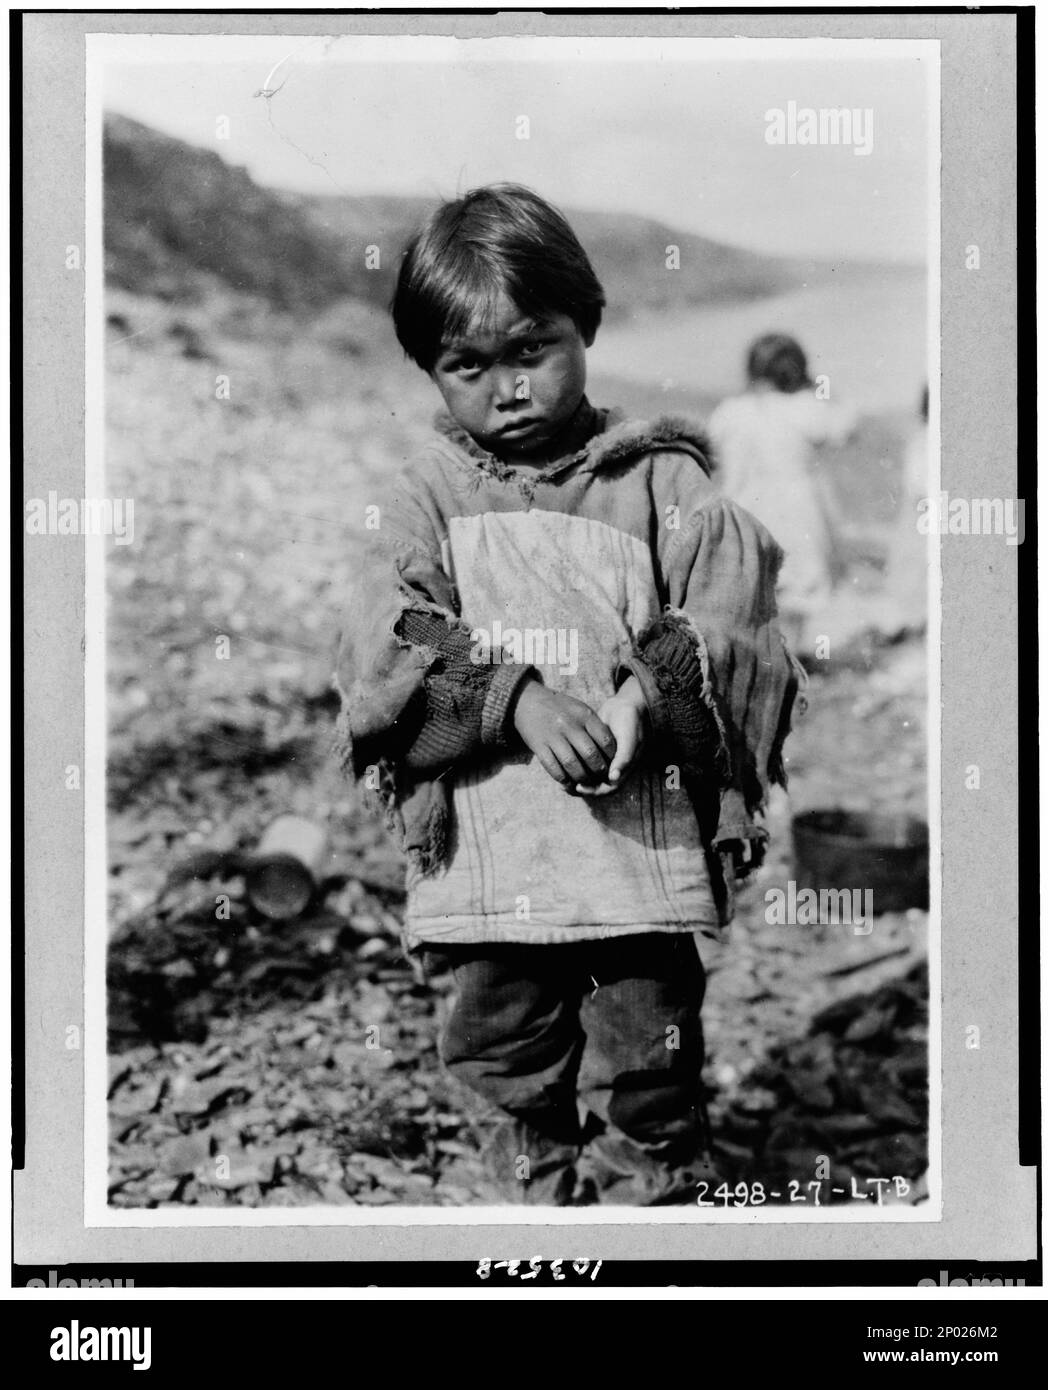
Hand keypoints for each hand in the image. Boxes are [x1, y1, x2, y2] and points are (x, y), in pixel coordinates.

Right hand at [512, 675, 616, 788]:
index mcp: (584, 715)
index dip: (612, 756)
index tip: (613, 764)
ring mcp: (553, 736)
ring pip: (572, 765)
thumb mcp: (580, 709)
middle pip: (590, 755)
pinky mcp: (539, 746)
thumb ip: (594, 726)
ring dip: (581, 778)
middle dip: (598, 770)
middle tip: (600, 777)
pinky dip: (563, 779)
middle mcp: (569, 725)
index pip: (605, 740)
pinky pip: (553, 768)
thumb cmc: (560, 707)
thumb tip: (611, 751)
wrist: (527, 701)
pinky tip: (568, 781)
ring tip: (586, 782)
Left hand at [575, 676, 648, 795]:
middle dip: (582, 788)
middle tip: (567, 787)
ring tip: (562, 781)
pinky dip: (576, 767)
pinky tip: (563, 765)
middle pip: (597, 786)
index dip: (595, 791)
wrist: (624, 705)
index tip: (580, 787)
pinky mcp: (594, 751)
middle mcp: (614, 767)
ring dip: (577, 780)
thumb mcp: (629, 738)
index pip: (609, 788)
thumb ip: (623, 758)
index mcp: (624, 768)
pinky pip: (584, 764)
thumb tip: (613, 778)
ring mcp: (604, 760)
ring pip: (590, 777)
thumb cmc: (630, 721)